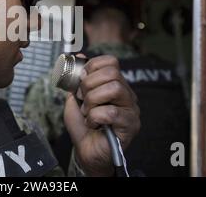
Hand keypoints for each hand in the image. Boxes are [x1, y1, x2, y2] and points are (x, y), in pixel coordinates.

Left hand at [64, 54, 139, 175]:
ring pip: (114, 89)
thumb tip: (79, 55)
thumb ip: (77, 78)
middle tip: (83, 99)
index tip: (81, 81)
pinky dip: (95, 117)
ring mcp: (130, 109)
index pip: (111, 62)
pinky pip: (111, 112)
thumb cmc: (83, 126)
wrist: (86, 151)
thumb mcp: (75, 98)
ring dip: (93, 101)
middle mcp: (126, 94)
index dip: (92, 67)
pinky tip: (93, 124)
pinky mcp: (130, 125)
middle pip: (112, 73)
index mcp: (114, 84)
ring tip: (88, 112)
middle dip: (89, 84)